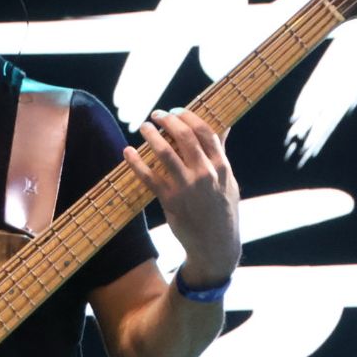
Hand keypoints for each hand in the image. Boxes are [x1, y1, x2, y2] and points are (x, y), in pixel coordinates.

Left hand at [123, 108, 241, 287]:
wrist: (216, 245)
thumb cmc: (222, 210)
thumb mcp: (229, 180)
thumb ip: (221, 153)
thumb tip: (225, 126)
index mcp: (221, 166)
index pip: (205, 131)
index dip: (188, 116)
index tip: (175, 111)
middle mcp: (205, 174)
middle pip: (184, 136)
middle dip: (167, 120)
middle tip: (155, 115)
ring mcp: (187, 187)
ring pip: (165, 152)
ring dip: (150, 135)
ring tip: (143, 127)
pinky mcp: (170, 201)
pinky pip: (148, 177)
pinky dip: (135, 162)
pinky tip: (128, 151)